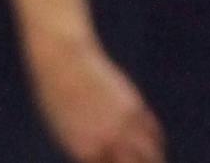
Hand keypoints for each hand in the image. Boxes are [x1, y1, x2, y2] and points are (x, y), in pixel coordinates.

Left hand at [27, 33, 164, 162]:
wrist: (62, 57)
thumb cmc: (55, 92)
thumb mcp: (63, 125)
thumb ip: (86, 146)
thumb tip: (103, 155)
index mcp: (84, 151)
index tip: (112, 161)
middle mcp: (107, 142)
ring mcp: (123, 125)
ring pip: (151, 154)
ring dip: (152, 158)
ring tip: (149, 158)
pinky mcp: (133, 106)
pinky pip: (152, 131)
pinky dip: (154, 140)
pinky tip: (151, 141)